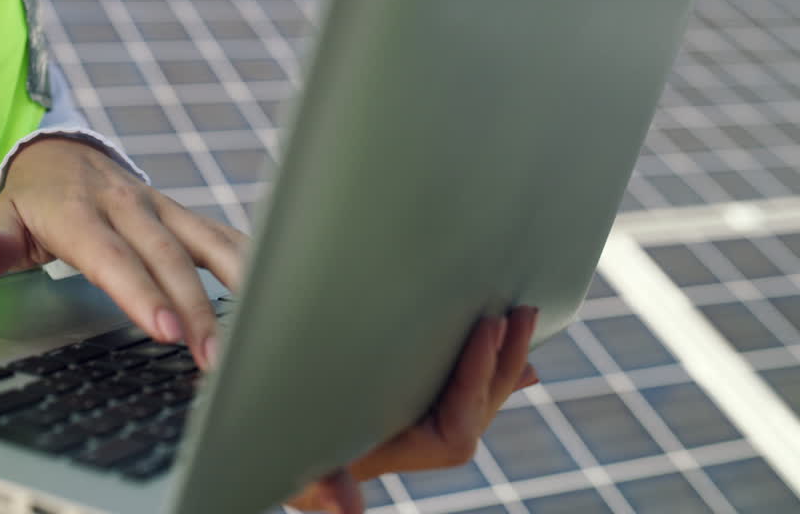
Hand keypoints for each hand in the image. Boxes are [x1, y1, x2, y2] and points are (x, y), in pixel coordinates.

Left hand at [0, 136, 247, 369]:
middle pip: (166, 258)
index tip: (164, 330)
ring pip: (203, 243)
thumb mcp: (3, 217)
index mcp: (79, 212)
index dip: (140, 293)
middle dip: (193, 308)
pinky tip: (271, 291)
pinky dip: (247, 261)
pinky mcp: (179, 212)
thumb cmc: (33, 199)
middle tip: (211, 357)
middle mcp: (125, 205)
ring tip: (250, 334)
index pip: (113, 258)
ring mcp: (158, 206)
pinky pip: (219, 234)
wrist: (59, 151)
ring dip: (230, 289)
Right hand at [289, 307, 540, 513]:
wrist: (284, 447)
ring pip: (479, 394)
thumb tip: (349, 511)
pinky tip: (523, 368)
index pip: (459, 424)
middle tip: (518, 312)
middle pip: (480, 405)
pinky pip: (464, 391)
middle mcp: (423, 442)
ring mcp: (424, 423)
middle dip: (501, 360)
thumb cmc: (290, 456)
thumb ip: (322, 489)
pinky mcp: (416, 403)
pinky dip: (489, 373)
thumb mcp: (301, 472)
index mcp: (405, 452)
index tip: (486, 327)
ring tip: (523, 316)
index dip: (478, 377)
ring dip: (504, 357)